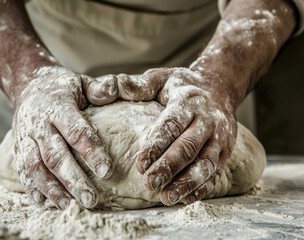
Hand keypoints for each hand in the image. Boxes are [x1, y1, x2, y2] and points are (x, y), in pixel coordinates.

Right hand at [13, 66, 116, 208]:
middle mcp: (38, 124)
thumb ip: (98, 89)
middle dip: (73, 180)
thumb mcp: (81, 82)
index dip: (91, 151)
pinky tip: (46, 202)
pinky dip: (32, 188)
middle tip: (91, 200)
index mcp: (57, 106)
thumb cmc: (62, 87)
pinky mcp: (17, 147)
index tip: (107, 171)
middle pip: (55, 156)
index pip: (75, 131)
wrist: (28, 84)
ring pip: (35, 167)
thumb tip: (115, 86)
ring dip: (52, 189)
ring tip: (69, 207)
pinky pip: (22, 170)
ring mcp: (25, 137)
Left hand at [116, 68, 236, 205]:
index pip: (172, 124)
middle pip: (189, 147)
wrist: (220, 88)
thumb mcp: (162, 77)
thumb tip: (116, 84)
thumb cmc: (183, 86)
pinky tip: (185, 199)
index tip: (139, 164)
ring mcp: (220, 138)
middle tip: (149, 184)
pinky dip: (202, 188)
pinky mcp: (226, 152)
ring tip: (167, 198)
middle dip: (169, 167)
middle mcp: (208, 120)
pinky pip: (216, 173)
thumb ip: (140, 84)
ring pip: (205, 164)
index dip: (156, 145)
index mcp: (189, 101)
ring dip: (187, 183)